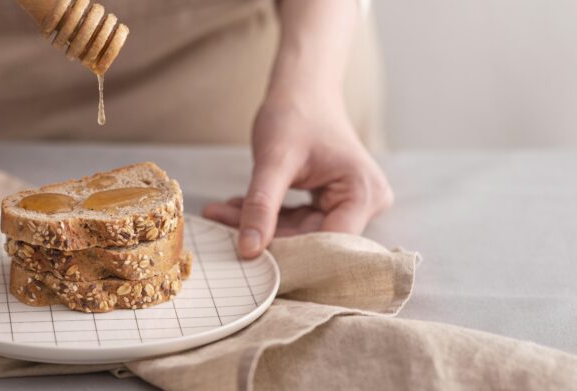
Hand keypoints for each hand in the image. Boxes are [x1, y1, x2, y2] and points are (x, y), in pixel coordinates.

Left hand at [203, 90, 393, 257]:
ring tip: (220, 212)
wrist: (303, 89)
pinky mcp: (333, 204)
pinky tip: (236, 207)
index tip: (246, 255)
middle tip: (219, 223)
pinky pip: (298, 223)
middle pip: (312, 240)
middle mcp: (366, 204)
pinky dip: (267, 217)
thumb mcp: (274, 160)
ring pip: (300, 234)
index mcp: (364, 194)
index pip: (327, 243)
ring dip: (260, 226)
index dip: (287, 253)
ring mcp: (351, 205)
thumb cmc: (295, 113)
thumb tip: (248, 251)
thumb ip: (262, 206)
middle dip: (266, 235)